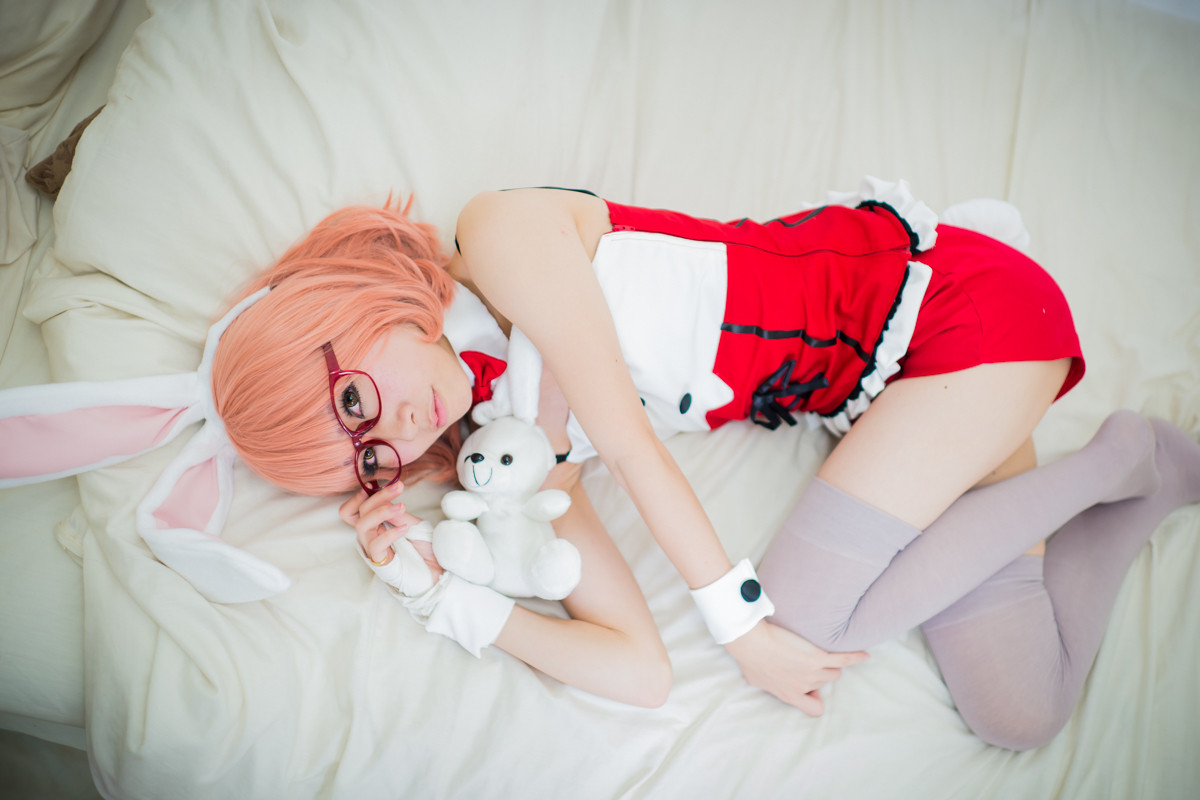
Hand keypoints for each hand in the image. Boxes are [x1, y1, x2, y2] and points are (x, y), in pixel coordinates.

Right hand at [338, 481, 442, 580]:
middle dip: (379, 496)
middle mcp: (370, 535)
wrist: (436, 572)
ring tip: (402, 507)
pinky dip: (389, 533)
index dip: (358, 496)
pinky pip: (376, 544)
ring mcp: (373, 548)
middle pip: (360, 511)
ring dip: (382, 511)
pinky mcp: (380, 561)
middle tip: (399, 487)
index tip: (376, 483)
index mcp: (374, 525)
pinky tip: (404, 528)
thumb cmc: (424, 548)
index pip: (352, 510)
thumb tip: (388, 496)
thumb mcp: (412, 523)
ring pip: (362, 525)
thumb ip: (398, 512)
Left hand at [723, 620, 868, 715]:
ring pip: (834, 672)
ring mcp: (812, 673)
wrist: (752, 643)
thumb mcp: (755, 680)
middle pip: (823, 683)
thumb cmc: (749, 659)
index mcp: (790, 695)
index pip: (815, 708)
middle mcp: (804, 687)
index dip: (814, 698)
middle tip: (807, 659)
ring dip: (831, 664)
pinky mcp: (817, 657)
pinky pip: (843, 660)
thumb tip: (767, 683)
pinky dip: (855, 658)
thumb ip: (767, 685)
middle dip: (819, 674)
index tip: (809, 689)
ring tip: (824, 654)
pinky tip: (865, 655)